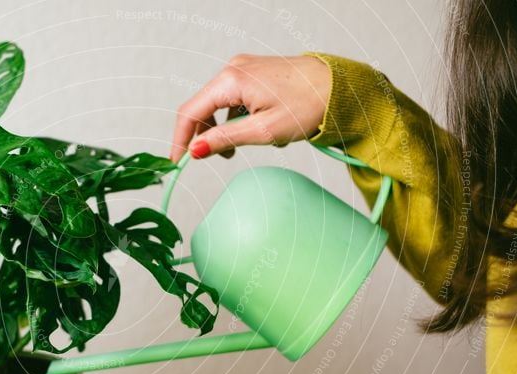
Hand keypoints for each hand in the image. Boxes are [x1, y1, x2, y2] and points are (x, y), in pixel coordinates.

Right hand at [170, 54, 330, 161]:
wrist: (339, 87)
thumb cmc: (309, 106)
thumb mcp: (263, 131)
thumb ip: (224, 140)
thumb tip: (195, 150)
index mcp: (232, 80)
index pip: (191, 112)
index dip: (180, 139)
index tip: (177, 162)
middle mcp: (233, 69)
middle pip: (202, 107)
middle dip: (204, 135)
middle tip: (218, 158)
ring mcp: (244, 69)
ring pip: (217, 104)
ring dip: (222, 129)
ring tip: (241, 147)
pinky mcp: (254, 73)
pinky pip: (231, 98)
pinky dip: (235, 118)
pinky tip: (253, 130)